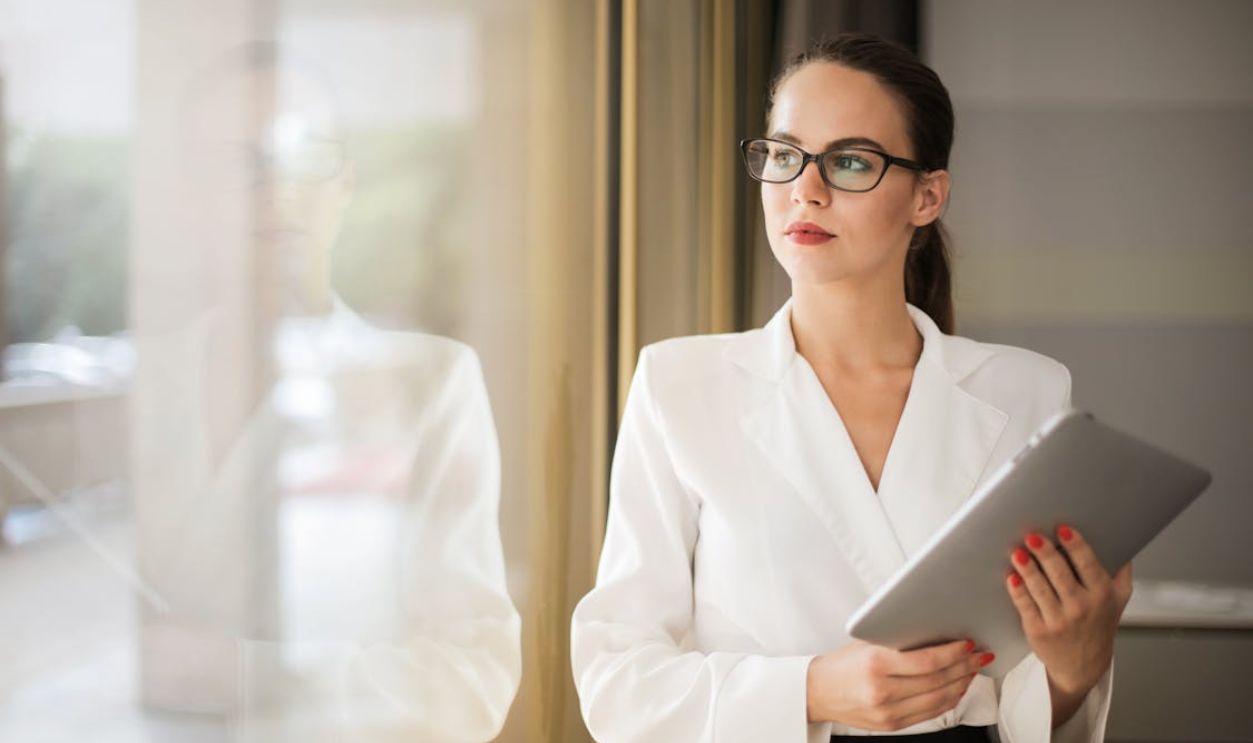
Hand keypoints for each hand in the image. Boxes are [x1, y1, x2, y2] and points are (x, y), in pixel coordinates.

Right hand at [806, 638, 993, 730]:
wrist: (818, 691)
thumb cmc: (842, 664)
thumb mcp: (867, 643)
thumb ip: (899, 641)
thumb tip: (939, 633)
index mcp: (875, 664)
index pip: (926, 661)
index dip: (952, 653)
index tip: (967, 644)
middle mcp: (882, 691)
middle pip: (937, 681)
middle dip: (964, 667)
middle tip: (979, 655)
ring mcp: (888, 712)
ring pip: (939, 699)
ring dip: (962, 683)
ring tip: (972, 669)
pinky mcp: (892, 725)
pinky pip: (930, 712)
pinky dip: (949, 699)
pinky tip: (957, 687)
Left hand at [1005, 525, 1132, 715]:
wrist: (1084, 665)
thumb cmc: (1099, 624)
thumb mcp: (1118, 599)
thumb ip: (1120, 571)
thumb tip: (1120, 540)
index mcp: (1102, 595)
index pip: (1088, 564)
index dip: (1075, 545)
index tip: (1063, 529)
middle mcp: (1082, 608)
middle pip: (1060, 573)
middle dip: (1045, 552)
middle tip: (1032, 536)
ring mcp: (1059, 621)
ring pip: (1040, 588)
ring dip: (1027, 568)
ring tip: (1018, 552)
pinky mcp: (1038, 631)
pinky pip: (1025, 605)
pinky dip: (1017, 590)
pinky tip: (1011, 576)